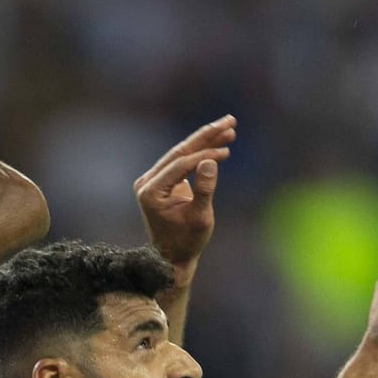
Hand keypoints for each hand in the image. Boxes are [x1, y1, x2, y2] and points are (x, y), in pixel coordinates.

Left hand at [136, 115, 234, 273]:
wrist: (173, 256)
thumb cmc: (187, 241)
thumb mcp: (200, 219)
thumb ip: (205, 190)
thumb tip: (211, 161)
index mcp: (151, 191)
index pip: (180, 165)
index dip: (204, 155)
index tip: (226, 150)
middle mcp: (147, 181)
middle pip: (180, 152)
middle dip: (206, 136)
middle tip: (230, 121)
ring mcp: (152, 179)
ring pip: (182, 153)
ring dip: (206, 140)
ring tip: (229, 126)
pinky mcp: (161, 179)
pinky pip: (182, 160)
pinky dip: (201, 152)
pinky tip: (219, 143)